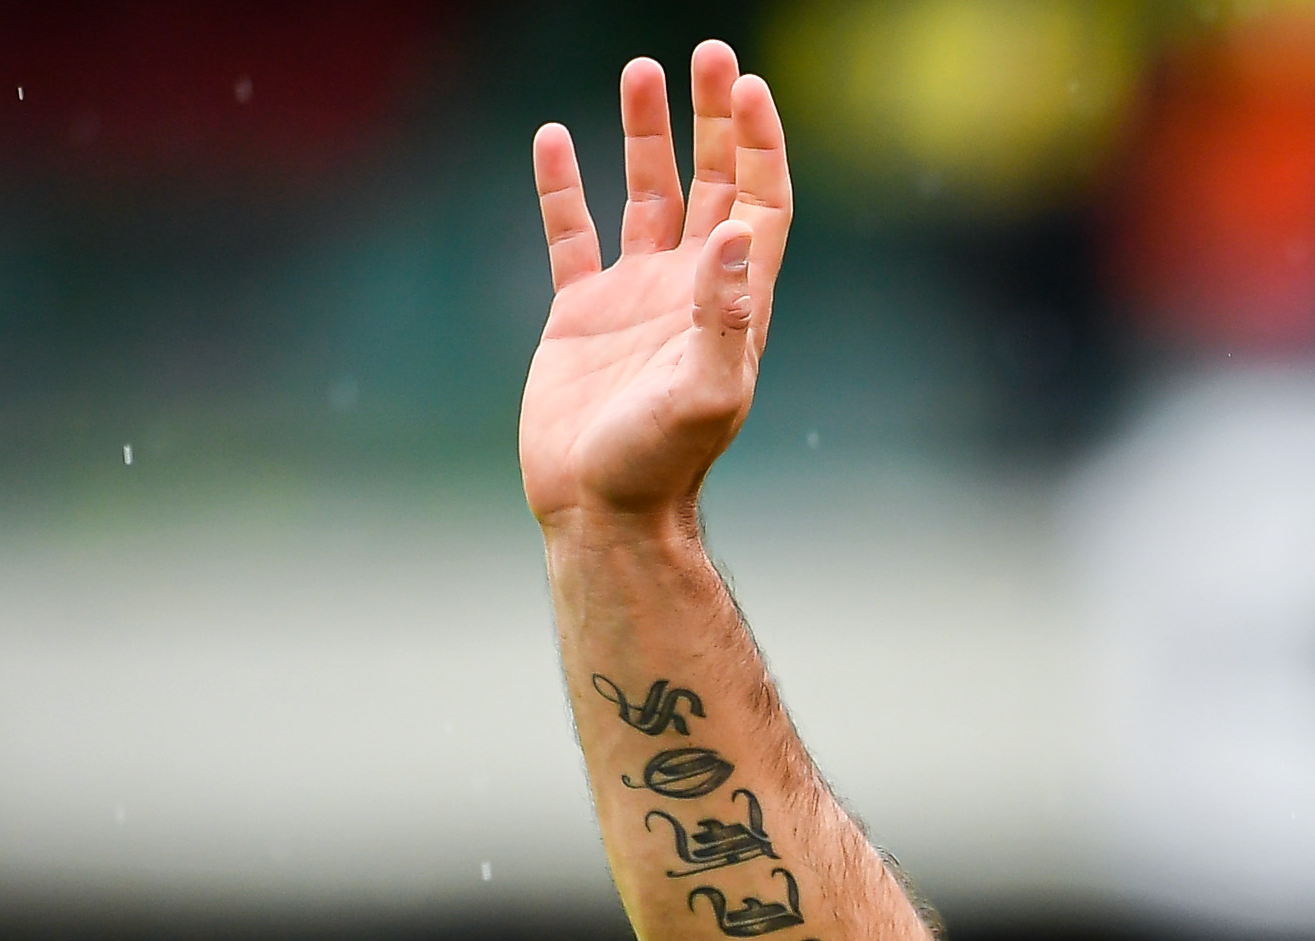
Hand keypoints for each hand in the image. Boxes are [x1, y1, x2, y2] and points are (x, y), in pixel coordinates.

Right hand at [518, 42, 795, 530]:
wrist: (601, 512)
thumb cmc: (661, 465)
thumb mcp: (706, 393)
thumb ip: (724, 316)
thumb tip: (733, 234)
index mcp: (732, 301)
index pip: (760, 203)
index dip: (761, 145)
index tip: (750, 87)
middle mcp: (689, 289)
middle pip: (714, 182)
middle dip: (714, 120)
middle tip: (710, 53)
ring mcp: (635, 298)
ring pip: (647, 195)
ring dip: (648, 134)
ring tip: (641, 68)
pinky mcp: (580, 314)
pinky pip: (572, 234)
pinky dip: (563, 187)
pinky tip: (554, 138)